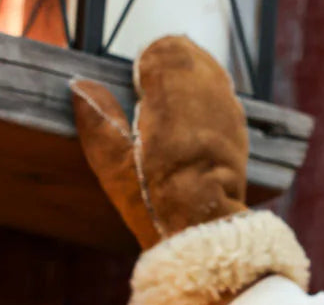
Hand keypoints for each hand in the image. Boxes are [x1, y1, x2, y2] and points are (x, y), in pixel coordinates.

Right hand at [70, 35, 247, 249]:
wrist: (206, 231)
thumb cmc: (157, 201)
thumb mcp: (114, 165)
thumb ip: (98, 120)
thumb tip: (82, 86)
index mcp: (173, 98)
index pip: (165, 54)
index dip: (149, 63)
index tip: (137, 80)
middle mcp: (208, 100)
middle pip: (193, 62)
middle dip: (172, 73)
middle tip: (153, 92)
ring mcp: (230, 117)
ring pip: (212, 79)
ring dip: (192, 86)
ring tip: (172, 107)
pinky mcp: (241, 137)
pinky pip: (226, 103)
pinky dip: (209, 105)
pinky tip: (194, 124)